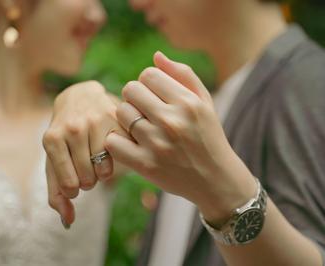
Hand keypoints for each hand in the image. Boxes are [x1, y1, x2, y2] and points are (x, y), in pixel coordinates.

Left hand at [43, 81, 124, 225]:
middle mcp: (73, 128)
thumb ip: (56, 193)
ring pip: (105, 170)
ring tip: (96, 159)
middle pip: (88, 180)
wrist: (80, 98)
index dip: (73, 189)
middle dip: (87, 180)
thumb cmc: (64, 136)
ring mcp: (95, 121)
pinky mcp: (115, 117)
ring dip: (102, 172)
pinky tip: (108, 148)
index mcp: (52, 139)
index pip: (68, 186)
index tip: (74, 180)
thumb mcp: (53, 161)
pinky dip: (115, 158)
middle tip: (85, 167)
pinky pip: (120, 154)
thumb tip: (68, 221)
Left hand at [105, 52, 256, 223]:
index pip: (148, 74)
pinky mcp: (145, 165)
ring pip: (121, 113)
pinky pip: (113, 141)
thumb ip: (183, 74)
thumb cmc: (207, 136)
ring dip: (127, 118)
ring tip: (140, 127)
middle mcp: (172, 121)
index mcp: (188, 103)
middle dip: (135, 97)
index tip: (154, 95)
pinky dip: (116, 140)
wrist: (215, 180)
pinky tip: (130, 142)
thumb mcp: (205, 102)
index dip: (147, 82)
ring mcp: (157, 144)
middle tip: (144, 110)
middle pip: (130, 90)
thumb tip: (155, 56)